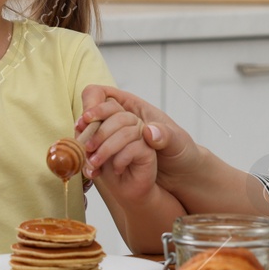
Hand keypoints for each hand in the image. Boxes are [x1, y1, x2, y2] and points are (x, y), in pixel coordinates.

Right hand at [75, 85, 196, 191]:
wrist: (182, 175)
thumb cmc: (182, 152)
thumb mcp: (178, 143)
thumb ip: (166, 135)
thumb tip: (147, 131)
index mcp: (134, 107)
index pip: (103, 94)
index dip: (93, 103)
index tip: (89, 119)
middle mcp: (121, 119)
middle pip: (91, 113)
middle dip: (86, 128)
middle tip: (86, 144)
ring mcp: (114, 137)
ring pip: (90, 133)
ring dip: (85, 144)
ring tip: (88, 159)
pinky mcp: (113, 154)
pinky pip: (95, 151)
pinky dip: (90, 159)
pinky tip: (93, 169)